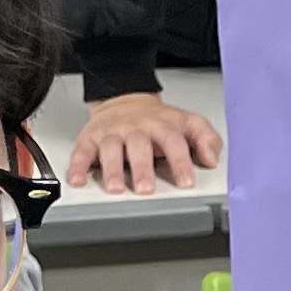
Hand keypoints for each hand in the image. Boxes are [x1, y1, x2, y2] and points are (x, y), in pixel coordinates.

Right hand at [70, 89, 224, 193]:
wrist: (123, 101)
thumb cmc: (157, 121)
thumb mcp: (187, 123)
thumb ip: (206, 139)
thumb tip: (211, 159)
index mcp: (161, 125)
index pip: (173, 141)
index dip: (180, 161)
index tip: (185, 181)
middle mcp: (135, 128)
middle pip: (139, 146)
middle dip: (142, 168)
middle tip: (145, 189)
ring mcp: (112, 133)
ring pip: (111, 149)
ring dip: (112, 169)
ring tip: (115, 189)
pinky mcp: (91, 138)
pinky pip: (82, 152)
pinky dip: (78, 166)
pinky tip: (78, 180)